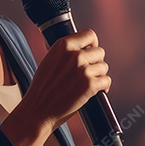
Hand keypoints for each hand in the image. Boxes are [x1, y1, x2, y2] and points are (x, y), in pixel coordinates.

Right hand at [3, 29, 110, 145]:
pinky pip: (107, 81)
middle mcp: (75, 55)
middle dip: (95, 63)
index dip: (92, 44)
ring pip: (104, 67)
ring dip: (99, 76)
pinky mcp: (90, 85)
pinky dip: (103, 88)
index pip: (90, 35)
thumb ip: (66, 52)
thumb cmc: (42, 89)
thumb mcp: (50, 61)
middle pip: (100, 52)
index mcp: (63, 45)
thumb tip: (85, 49)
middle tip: (86, 74)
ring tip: (87, 84)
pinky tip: (94, 92)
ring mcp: (84, 70)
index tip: (91, 52)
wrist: (38, 110)